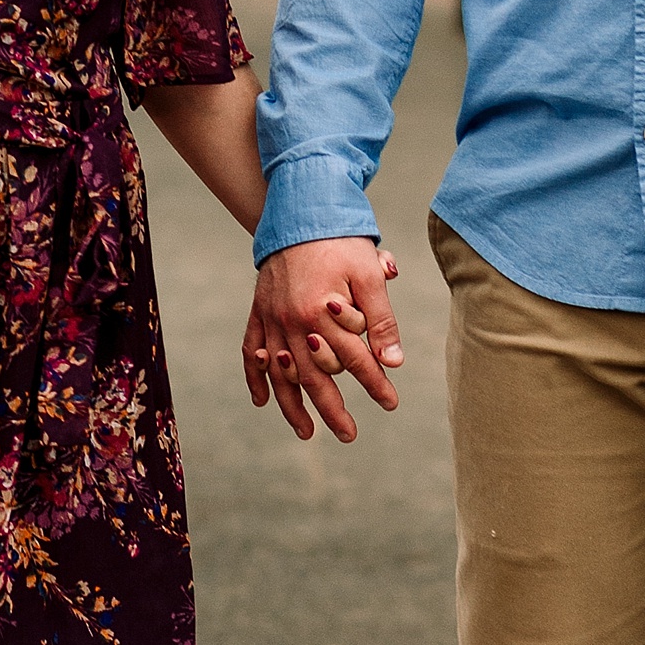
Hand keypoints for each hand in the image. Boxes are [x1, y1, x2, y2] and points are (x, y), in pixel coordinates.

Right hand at [245, 237, 403, 443]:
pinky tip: (262, 402)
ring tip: (307, 432)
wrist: (299, 209)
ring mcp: (271, 317)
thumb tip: (393, 363)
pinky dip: (255, 377)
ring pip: (281, 373)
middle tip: (349, 435)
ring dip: (293, 406)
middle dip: (333, 409)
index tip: (391, 404)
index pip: (354, 360)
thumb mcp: (369, 274)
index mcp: (321, 311)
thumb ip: (381, 320)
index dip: (375, 384)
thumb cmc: (340, 241)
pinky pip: (251, 351)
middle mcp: (292, 320)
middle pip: (314, 377)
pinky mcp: (259, 310)